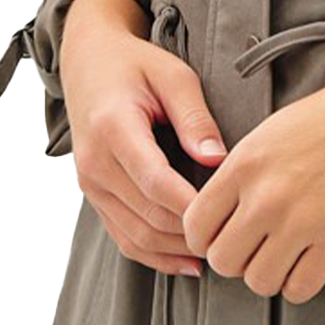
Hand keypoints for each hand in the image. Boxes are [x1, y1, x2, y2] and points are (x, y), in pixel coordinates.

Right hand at [60, 0, 228, 276]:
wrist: (88, 62)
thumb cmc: (135, 65)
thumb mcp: (173, 76)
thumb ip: (195, 117)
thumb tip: (217, 160)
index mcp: (114, 128)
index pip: (157, 182)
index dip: (193, 206)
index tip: (231, 216)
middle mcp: (95, 162)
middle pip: (149, 215)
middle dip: (192, 232)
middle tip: (236, 238)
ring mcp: (90, 183)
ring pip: (136, 235)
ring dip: (176, 251)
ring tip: (217, 255)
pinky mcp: (94, 195)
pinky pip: (123, 237)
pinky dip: (155, 255)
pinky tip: (187, 262)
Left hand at [181, 70, 324, 301]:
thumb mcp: (273, 131)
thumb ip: (243, 170)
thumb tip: (226, 208)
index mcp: (244, 165)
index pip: (196, 225)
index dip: (206, 239)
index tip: (225, 237)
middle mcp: (265, 197)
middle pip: (223, 261)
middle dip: (238, 261)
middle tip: (258, 250)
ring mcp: (301, 222)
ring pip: (258, 281)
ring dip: (270, 275)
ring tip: (287, 258)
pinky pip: (299, 289)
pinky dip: (301, 284)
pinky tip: (311, 264)